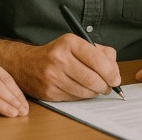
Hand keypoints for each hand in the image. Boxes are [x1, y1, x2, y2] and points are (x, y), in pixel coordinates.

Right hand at [0, 34, 120, 101]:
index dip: (111, 72)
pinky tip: (81, 90)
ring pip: (85, 92)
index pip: (97, 59)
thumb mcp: (78, 44)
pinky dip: (82, 96)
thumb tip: (115, 72)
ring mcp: (52, 76)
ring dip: (95, 93)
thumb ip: (101, 53)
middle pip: (93, 79)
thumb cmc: (58, 53)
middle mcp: (59, 58)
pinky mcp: (49, 91)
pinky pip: (74, 98)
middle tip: (109, 86)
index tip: (115, 78)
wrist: (26, 63)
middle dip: (106, 86)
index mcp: (69, 42)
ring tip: (96, 88)